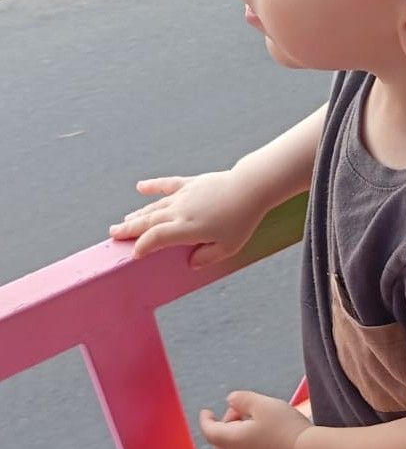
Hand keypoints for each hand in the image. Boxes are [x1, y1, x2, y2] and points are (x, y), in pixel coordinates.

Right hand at [108, 169, 264, 264]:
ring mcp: (184, 196)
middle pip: (149, 221)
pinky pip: (168, 185)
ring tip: (122, 222)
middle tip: (112, 235)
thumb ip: (207, 258)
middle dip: (129, 229)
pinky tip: (140, 187)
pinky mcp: (191, 184)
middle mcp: (181, 211)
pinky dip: (153, 186)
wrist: (250, 187)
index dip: (143, 246)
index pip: (157, 238)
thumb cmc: (241, 220)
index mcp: (188, 228)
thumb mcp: (228, 247)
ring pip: (154, 206)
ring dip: (137, 214)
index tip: (134, 254)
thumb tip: (190, 264)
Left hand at [200, 391, 312, 448]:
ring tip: (256, 424)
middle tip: (240, 413)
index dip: (205, 420)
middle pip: (220, 444)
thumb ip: (242, 399)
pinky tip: (268, 439)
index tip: (206, 411)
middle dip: (224, 427)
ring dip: (237, 439)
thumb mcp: (263, 404)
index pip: (209, 431)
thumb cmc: (285, 427)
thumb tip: (230, 400)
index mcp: (232, 440)